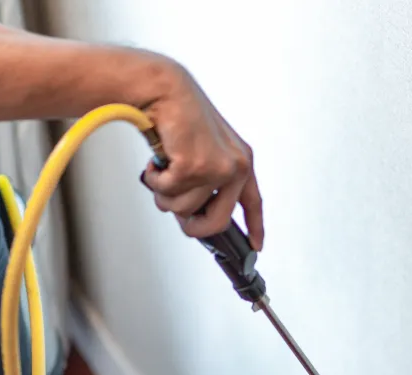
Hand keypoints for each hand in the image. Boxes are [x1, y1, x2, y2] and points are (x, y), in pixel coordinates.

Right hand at [139, 63, 263, 249]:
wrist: (165, 89)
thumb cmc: (179, 119)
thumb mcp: (203, 153)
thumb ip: (208, 183)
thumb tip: (196, 216)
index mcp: (242, 162)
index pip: (253, 203)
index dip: (255, 228)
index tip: (256, 247)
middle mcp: (236, 166)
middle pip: (216, 223)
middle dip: (192, 227)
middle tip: (180, 217)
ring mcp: (218, 168)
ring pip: (185, 209)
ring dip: (166, 195)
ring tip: (163, 171)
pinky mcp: (195, 167)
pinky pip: (168, 194)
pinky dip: (155, 180)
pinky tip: (157, 162)